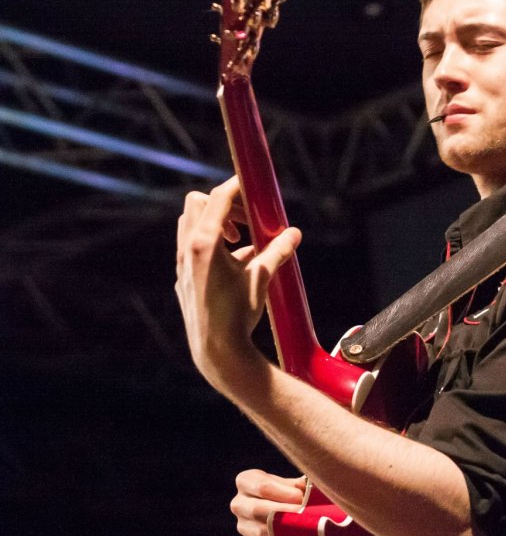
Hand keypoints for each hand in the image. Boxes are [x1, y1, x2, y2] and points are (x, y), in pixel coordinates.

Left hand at [174, 175, 301, 387]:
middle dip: (224, 205)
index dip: (237, 187)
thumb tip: (294, 234)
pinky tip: (235, 263)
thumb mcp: (261, 277)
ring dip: (216, 223)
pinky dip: (212, 243)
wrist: (216, 350)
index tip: (253, 186)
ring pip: (191, 224)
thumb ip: (277, 251)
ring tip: (241, 241)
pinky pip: (192, 247)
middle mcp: (188, 249)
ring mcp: (182, 263)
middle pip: (198, 204)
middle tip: (248, 220)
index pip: (218, 198)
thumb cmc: (238, 313)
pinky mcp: (183, 277)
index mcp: (205, 243)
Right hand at [229, 469, 307, 535]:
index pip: (262, 486)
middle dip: (283, 512)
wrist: (287, 511)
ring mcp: (243, 526)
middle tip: (303, 514)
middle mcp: (239, 503)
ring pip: (260, 531)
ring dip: (283, 530)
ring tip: (303, 526)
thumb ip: (300, 485)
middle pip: (256, 509)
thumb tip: (308, 487)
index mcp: (246, 481)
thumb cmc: (291, 491)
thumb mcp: (293, 483)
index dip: (283, 492)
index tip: (301, 497)